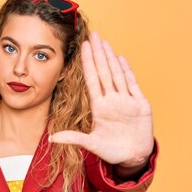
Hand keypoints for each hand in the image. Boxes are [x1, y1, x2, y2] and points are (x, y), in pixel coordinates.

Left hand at [49, 31, 153, 166]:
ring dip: (111, 58)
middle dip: (98, 53)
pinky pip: (133, 85)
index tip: (82, 47)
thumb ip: (73, 138)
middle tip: (93, 34)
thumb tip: (51, 138)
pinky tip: (121, 59)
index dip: (87, 63)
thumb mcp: (91, 144)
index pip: (92, 80)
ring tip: (105, 42)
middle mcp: (112, 100)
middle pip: (103, 72)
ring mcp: (126, 101)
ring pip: (117, 74)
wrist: (133, 157)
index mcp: (100, 107)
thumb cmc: (113, 151)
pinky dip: (127, 72)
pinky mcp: (140, 105)